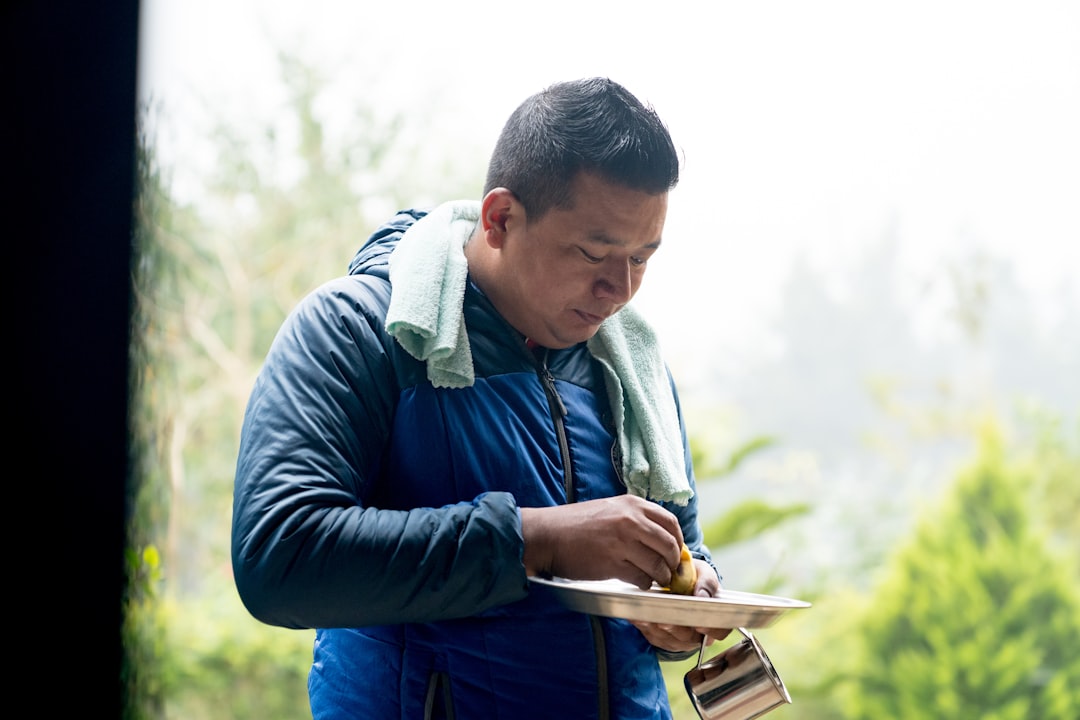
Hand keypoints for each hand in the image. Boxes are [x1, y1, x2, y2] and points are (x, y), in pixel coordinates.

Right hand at [520, 495, 682, 589]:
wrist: (547, 535)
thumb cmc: (576, 524)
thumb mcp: (610, 509)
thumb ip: (635, 519)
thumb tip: (661, 539)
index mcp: (632, 504)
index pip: (671, 523)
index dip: (678, 541)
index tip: (675, 553)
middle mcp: (631, 520)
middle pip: (669, 545)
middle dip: (673, 563)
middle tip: (669, 572)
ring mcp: (623, 542)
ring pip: (658, 565)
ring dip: (660, 577)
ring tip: (654, 580)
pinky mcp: (613, 564)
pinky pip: (641, 578)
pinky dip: (644, 584)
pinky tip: (637, 582)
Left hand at [631, 560, 731, 652]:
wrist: (678, 579)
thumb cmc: (695, 577)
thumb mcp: (704, 573)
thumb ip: (707, 582)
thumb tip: (702, 595)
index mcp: (714, 619)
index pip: (719, 631)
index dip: (711, 630)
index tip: (699, 624)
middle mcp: (698, 634)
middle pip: (689, 637)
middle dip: (675, 628)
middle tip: (664, 620)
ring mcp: (679, 639)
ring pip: (668, 639)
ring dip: (656, 627)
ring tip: (647, 615)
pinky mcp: (661, 639)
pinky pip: (652, 636)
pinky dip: (644, 626)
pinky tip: (637, 615)